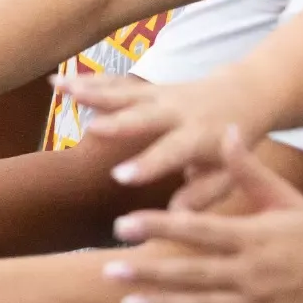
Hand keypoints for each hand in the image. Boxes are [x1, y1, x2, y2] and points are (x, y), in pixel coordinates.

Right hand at [53, 70, 276, 188]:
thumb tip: (174, 220)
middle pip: (144, 116)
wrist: (244, 93)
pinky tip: (58, 82)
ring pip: (122, 92)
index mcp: (198, 137)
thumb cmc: (231, 145)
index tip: (120, 177)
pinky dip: (85, 82)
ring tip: (60, 89)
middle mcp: (177, 112)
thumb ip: (199, 195)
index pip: (171, 152)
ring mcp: (160, 96)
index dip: (146, 164)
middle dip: (118, 123)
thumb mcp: (226, 174)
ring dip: (89, 90)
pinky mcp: (146, 87)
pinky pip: (114, 84)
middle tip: (91, 130)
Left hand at [101, 130, 302, 302]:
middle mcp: (249, 273)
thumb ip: (250, 170)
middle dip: (149, 271)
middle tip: (109, 269)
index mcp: (252, 237)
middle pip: (191, 272)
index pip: (198, 231)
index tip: (123, 225)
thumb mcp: (286, 200)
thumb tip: (226, 130)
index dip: (159, 227)